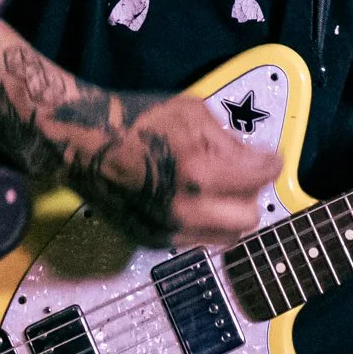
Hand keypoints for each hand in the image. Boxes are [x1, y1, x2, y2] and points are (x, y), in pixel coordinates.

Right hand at [75, 94, 279, 248]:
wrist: (83, 143)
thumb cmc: (137, 120)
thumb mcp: (191, 112)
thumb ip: (229, 141)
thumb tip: (255, 158)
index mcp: (199, 172)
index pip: (259, 179)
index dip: (270, 164)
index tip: (269, 158)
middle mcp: (186, 210)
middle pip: (248, 218)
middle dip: (250, 194)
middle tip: (241, 174)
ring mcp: (168, 230)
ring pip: (225, 236)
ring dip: (230, 213)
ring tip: (216, 187)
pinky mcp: (152, 241)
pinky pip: (197, 240)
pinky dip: (204, 222)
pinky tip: (192, 199)